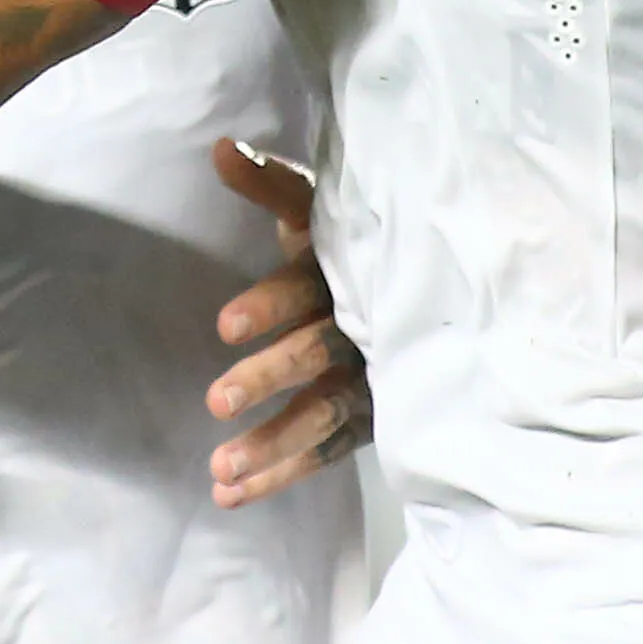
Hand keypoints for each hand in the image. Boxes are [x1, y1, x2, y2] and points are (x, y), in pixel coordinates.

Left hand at [205, 138, 369, 507]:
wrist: (426, 291)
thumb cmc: (352, 247)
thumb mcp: (317, 213)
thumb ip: (270, 186)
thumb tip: (219, 149)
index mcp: (346, 274)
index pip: (306, 289)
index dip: (269, 305)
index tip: (225, 324)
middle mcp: (361, 330)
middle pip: (316, 356)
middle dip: (268, 378)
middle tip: (215, 399)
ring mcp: (370, 381)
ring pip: (322, 415)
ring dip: (272, 444)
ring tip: (219, 468)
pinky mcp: (368, 420)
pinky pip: (325, 452)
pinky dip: (280, 474)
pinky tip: (228, 494)